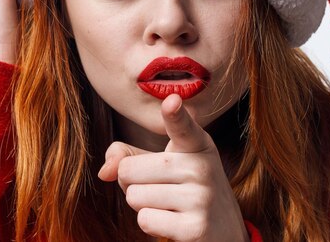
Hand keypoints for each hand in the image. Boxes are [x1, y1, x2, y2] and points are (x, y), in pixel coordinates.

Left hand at [98, 94, 250, 241]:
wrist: (225, 230)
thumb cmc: (183, 190)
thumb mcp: (161, 165)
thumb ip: (127, 156)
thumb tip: (104, 172)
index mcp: (195, 144)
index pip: (181, 126)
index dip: (174, 113)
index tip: (172, 100)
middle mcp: (201, 166)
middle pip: (129, 169)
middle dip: (133, 184)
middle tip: (162, 189)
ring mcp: (201, 197)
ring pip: (134, 196)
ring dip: (143, 205)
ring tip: (171, 206)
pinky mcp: (196, 227)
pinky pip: (145, 220)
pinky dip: (151, 224)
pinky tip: (174, 222)